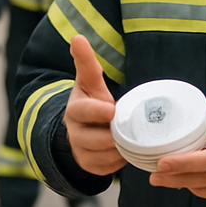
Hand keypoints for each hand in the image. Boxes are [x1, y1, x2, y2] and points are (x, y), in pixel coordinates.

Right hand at [65, 35, 124, 176]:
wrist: (80, 130)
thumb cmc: (90, 100)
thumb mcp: (88, 83)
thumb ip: (85, 63)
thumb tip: (77, 37)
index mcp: (75, 110)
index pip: (84, 111)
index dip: (97, 111)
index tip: (111, 110)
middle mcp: (74, 132)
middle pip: (97, 138)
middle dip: (114, 135)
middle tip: (129, 129)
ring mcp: (81, 152)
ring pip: (105, 155)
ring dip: (120, 149)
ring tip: (131, 138)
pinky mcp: (89, 167)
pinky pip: (108, 169)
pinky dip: (119, 161)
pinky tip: (126, 151)